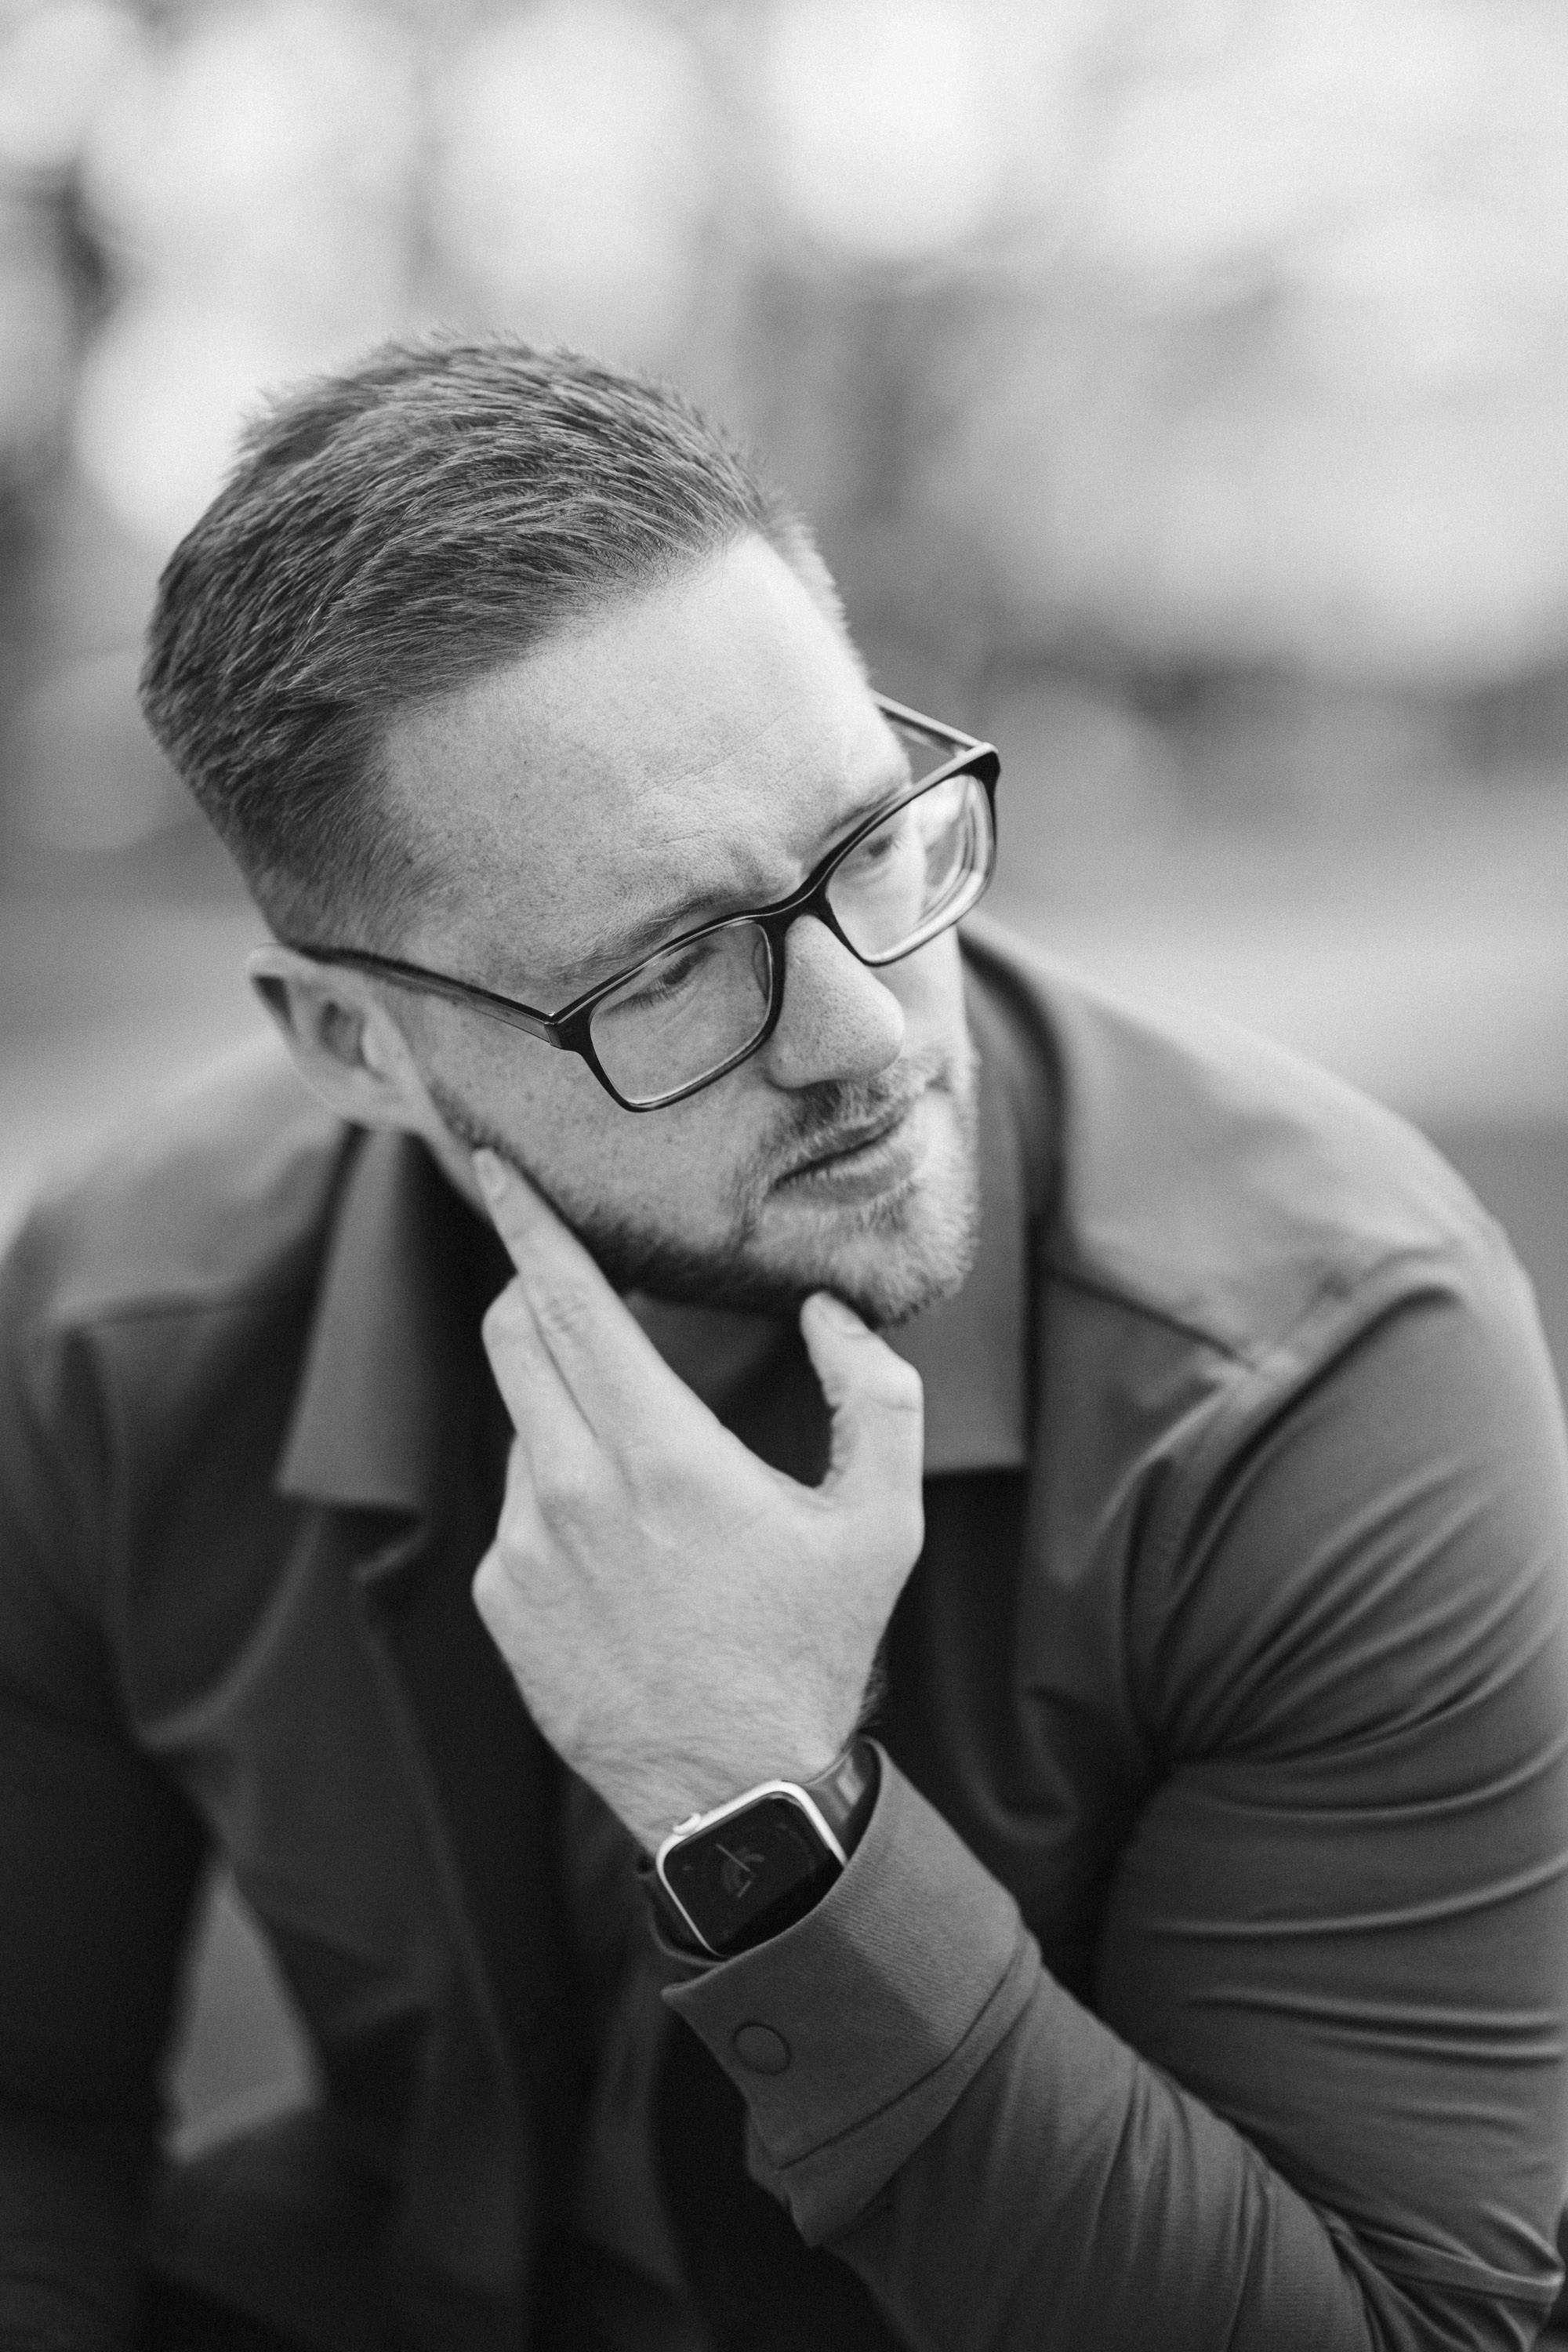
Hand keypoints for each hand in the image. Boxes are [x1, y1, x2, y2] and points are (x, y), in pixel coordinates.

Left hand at [469, 1151, 924, 1850]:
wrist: (736, 1796)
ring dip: (565, 1403)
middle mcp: (575, 1490)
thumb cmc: (813, 1650)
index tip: (495, 1165)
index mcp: (664, 1456)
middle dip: (532, 1285)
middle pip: (514, 1337)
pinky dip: (559, 1487)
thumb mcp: (883, 1522)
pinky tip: (623, 1549)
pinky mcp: (500, 1596)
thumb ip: (873, 1395)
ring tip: (647, 1473)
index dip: (529, 1225)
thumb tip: (826, 1313)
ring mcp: (525, 1546)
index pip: (570, 1304)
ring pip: (524, 1420)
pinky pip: (518, 1502)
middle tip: (570, 1273)